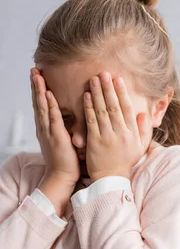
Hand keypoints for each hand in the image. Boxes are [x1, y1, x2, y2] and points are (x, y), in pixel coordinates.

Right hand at [31, 68, 78, 215]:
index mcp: (49, 128)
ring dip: (40, 91)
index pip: (45, 105)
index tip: (41, 76)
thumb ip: (70, 129)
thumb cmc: (69, 162)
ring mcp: (49, 132)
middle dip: (37, 86)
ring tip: (37, 76)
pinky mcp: (56, 137)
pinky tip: (49, 95)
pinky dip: (51, 106)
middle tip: (34, 70)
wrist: (63, 178)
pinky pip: (53, 119)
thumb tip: (77, 119)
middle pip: (40, 102)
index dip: (42, 90)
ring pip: (44, 107)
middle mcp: (46, 128)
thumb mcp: (68, 141)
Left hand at [84, 72, 151, 181]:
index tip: (118, 80)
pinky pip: (91, 121)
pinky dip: (89, 108)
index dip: (122, 93)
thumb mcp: (140, 146)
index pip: (127, 109)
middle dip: (108, 88)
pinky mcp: (94, 141)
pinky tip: (87, 96)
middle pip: (114, 106)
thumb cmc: (126, 161)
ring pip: (102, 111)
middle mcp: (120, 133)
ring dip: (98, 94)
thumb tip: (144, 113)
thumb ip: (144, 130)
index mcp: (132, 133)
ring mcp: (107, 136)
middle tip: (104, 73)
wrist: (111, 178)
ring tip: (94, 79)